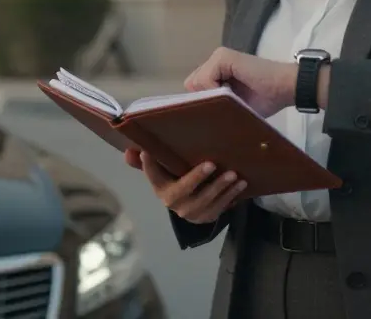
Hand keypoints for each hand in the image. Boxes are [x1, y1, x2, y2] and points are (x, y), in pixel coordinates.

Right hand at [124, 147, 247, 223]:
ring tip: (234, 175)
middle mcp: (174, 203)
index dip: (149, 166)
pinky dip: (231, 196)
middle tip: (212, 164)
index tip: (148, 153)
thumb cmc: (176, 180)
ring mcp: (192, 213)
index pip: (153, 176)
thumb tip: (129, 152)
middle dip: (198, 178)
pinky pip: (221, 208)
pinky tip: (241, 185)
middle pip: (186, 191)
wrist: (191, 205)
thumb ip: (149, 162)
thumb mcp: (163, 172)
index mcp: (161, 189)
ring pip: (207, 202)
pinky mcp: (208, 217)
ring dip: (222, 188)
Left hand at [184, 46, 297, 117]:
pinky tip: (232, 94)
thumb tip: (197, 120)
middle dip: (205, 99)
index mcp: (217, 72)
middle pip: (192, 86)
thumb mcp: (236, 107)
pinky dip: (214, 90)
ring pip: (195, 83)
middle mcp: (215, 62)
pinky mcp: (223, 57)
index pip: (194, 90)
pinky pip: (204, 79)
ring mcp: (218, 57)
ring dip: (211, 96)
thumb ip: (217, 106)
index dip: (202, 104)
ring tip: (232, 100)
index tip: (218, 113)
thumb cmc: (266, 99)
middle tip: (226, 106)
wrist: (286, 88)